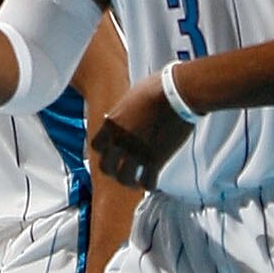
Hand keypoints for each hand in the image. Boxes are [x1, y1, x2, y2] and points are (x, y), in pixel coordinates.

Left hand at [91, 76, 191, 190]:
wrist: (177, 94)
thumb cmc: (157, 88)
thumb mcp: (130, 97)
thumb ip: (123, 112)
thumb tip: (120, 116)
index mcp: (112, 123)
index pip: (96, 146)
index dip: (104, 152)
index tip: (111, 154)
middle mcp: (120, 140)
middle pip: (106, 167)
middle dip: (113, 171)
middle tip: (122, 171)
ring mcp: (136, 151)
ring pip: (124, 178)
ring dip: (130, 181)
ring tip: (136, 181)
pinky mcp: (155, 160)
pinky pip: (147, 182)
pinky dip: (148, 184)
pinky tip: (152, 181)